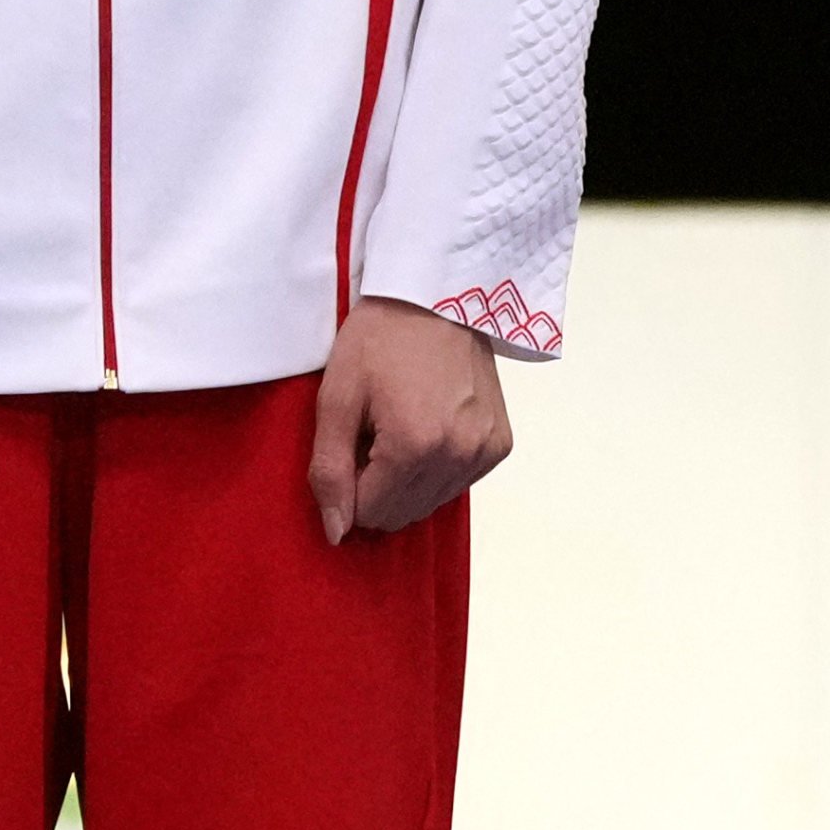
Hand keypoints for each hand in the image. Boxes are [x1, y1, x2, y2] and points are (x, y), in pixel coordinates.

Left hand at [309, 297, 513, 544]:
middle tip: (373, 433)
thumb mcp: (336, 397)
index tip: (350, 442)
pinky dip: (437, 467)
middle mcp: (457, 455)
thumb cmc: (380, 338)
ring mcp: (484, 451)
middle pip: (402, 514)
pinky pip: (458, 483)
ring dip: (407, 480)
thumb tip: (337, 533)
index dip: (349, 484)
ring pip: (430, 503)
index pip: (369, 513)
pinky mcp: (500, 444)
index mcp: (414, 446)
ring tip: (400, 425)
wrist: (437, 296)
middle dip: (377, 486)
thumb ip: (329, 470)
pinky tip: (428, 426)